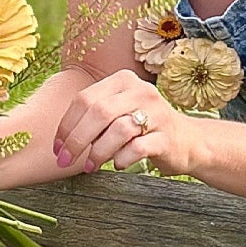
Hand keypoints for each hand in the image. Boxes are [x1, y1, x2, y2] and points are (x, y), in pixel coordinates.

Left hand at [52, 69, 192, 176]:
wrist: (188, 141)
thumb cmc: (142, 128)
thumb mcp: (118, 111)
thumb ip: (92, 115)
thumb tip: (58, 140)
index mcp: (123, 80)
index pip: (84, 99)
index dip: (66, 125)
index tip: (57, 148)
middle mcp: (140, 91)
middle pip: (98, 112)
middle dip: (77, 140)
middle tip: (66, 160)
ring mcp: (157, 113)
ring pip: (117, 130)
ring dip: (98, 152)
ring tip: (90, 166)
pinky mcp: (166, 137)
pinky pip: (137, 148)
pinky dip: (122, 159)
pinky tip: (118, 164)